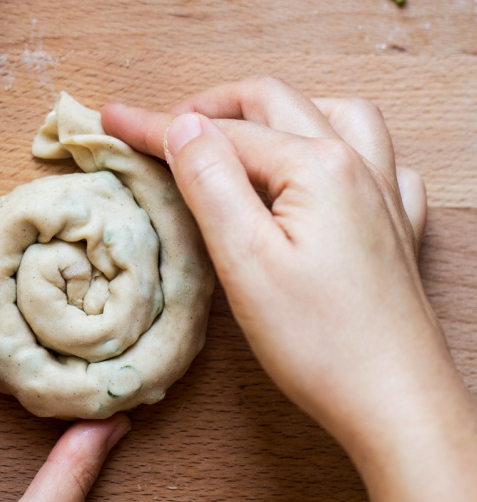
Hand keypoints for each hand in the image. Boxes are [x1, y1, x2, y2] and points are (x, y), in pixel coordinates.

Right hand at [102, 77, 476, 500]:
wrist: (395, 403)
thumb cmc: (320, 342)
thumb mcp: (245, 260)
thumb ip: (211, 183)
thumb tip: (184, 126)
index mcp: (316, 167)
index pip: (219, 132)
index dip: (157, 126)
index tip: (112, 120)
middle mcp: (357, 166)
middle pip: (275, 104)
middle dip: (212, 106)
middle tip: (164, 128)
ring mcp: (384, 194)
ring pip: (333, 115)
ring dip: (279, 112)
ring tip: (242, 131)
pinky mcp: (394, 227)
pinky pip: (378, 159)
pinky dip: (340, 145)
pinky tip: (325, 169)